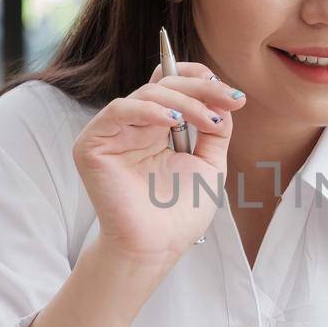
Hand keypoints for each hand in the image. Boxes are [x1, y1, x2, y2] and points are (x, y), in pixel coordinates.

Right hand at [72, 60, 246, 267]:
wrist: (157, 246)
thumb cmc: (179, 213)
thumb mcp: (209, 162)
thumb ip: (215, 129)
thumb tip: (222, 99)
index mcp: (157, 127)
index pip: (173, 84)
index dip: (201, 80)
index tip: (234, 98)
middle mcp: (135, 125)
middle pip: (163, 83)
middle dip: (202, 88)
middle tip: (230, 102)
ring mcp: (112, 133)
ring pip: (146, 93)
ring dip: (183, 101)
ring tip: (207, 121)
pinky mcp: (93, 144)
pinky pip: (119, 111)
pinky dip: (149, 109)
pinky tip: (173, 121)